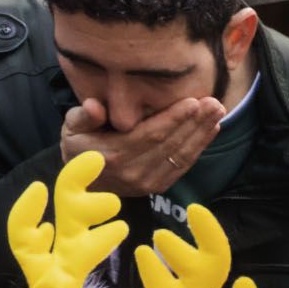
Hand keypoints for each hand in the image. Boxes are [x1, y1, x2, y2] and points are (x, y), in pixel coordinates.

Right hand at [60, 92, 223, 199]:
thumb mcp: (71, 129)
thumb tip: (95, 106)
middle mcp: (134, 172)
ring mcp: (147, 182)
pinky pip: (182, 166)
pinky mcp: (157, 187)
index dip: (173, 119)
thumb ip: (83, 116)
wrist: (80, 184)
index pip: (150, 135)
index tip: (193, 101)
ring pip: (180, 156)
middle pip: (171, 145)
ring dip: (201, 134)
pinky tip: (209, 131)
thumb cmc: (78, 148)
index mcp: (113, 155)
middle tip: (214, 102)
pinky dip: (198, 148)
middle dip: (195, 123)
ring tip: (217, 112)